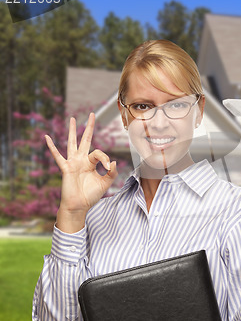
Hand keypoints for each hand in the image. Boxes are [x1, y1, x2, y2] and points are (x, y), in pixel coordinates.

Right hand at [45, 113, 117, 232]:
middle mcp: (81, 160)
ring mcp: (72, 162)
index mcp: (91, 163)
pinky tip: (47, 137)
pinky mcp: (65, 168)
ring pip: (72, 143)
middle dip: (89, 127)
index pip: (99, 153)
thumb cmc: (91, 195)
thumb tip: (112, 161)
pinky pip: (58, 156)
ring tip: (73, 118)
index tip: (108, 167)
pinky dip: (52, 147)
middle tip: (92, 114)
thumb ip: (111, 173)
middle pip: (85, 140)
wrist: (79, 205)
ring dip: (72, 131)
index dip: (104, 158)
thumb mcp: (105, 183)